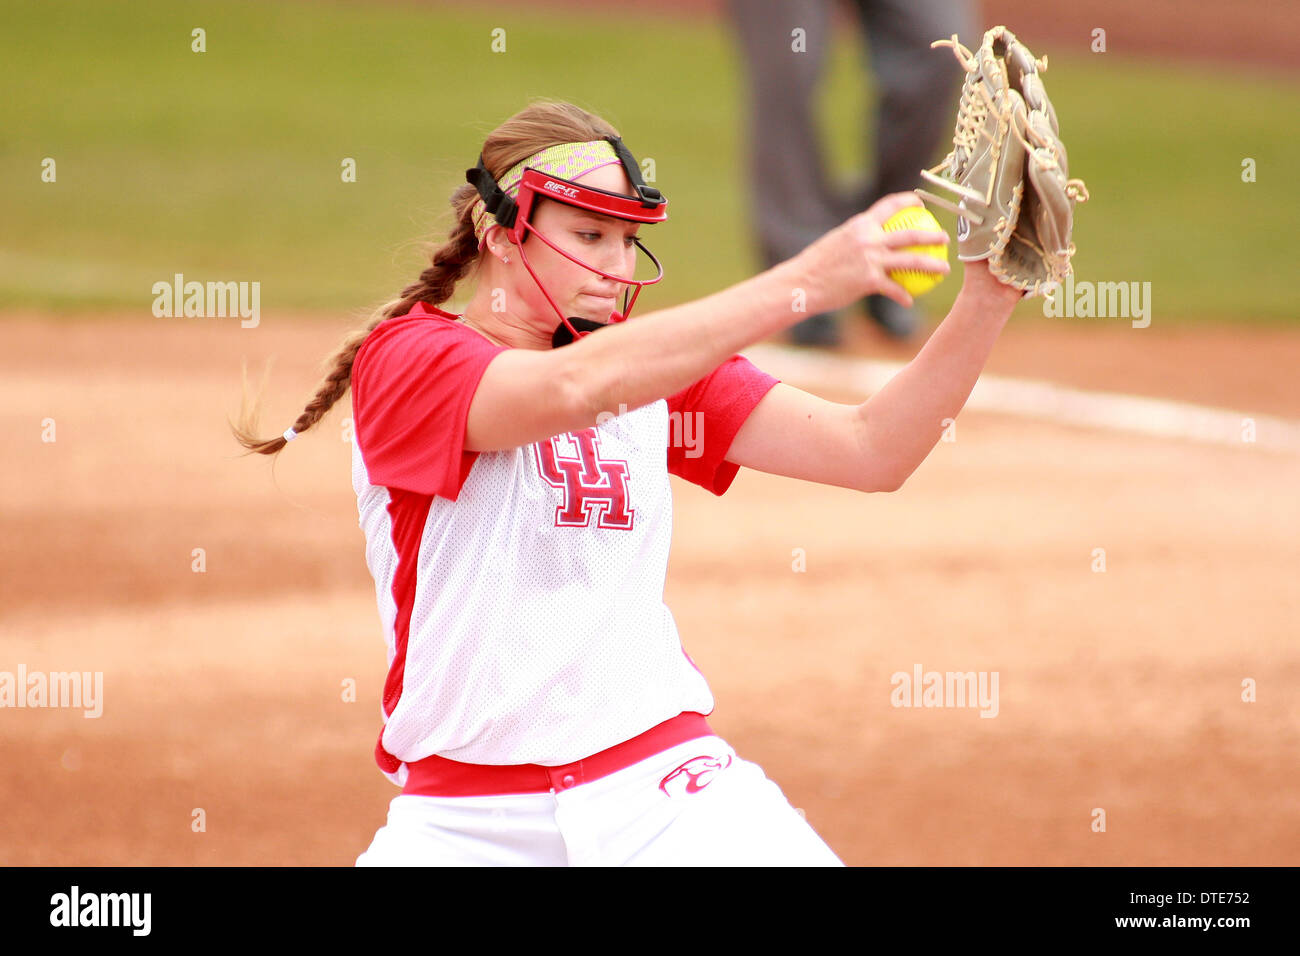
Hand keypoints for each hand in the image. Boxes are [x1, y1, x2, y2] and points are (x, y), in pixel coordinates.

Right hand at [787, 193, 950, 317]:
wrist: (802, 283)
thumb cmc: (816, 266)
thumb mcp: (836, 243)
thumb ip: (856, 239)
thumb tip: (868, 240)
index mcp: (860, 225)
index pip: (888, 206)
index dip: (907, 201)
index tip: (919, 202)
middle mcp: (868, 239)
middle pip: (909, 234)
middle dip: (931, 234)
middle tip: (944, 238)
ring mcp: (870, 259)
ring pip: (911, 260)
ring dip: (932, 265)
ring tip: (944, 269)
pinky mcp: (869, 280)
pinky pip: (894, 288)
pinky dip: (903, 296)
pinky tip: (909, 302)